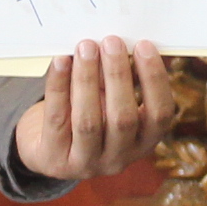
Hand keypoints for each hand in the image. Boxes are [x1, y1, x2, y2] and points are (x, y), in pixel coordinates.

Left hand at [11, 37, 177, 181]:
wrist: (46, 147)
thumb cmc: (87, 113)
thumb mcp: (109, 99)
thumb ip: (120, 78)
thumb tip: (125, 42)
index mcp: (143, 142)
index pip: (160, 115)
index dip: (155, 80)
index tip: (144, 46)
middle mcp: (119, 158)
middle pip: (123, 119)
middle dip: (118, 75)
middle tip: (111, 42)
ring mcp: (86, 163)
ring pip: (88, 122)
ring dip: (87, 79)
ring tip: (85, 47)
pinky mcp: (55, 160)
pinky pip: (57, 119)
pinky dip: (58, 86)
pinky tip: (60, 62)